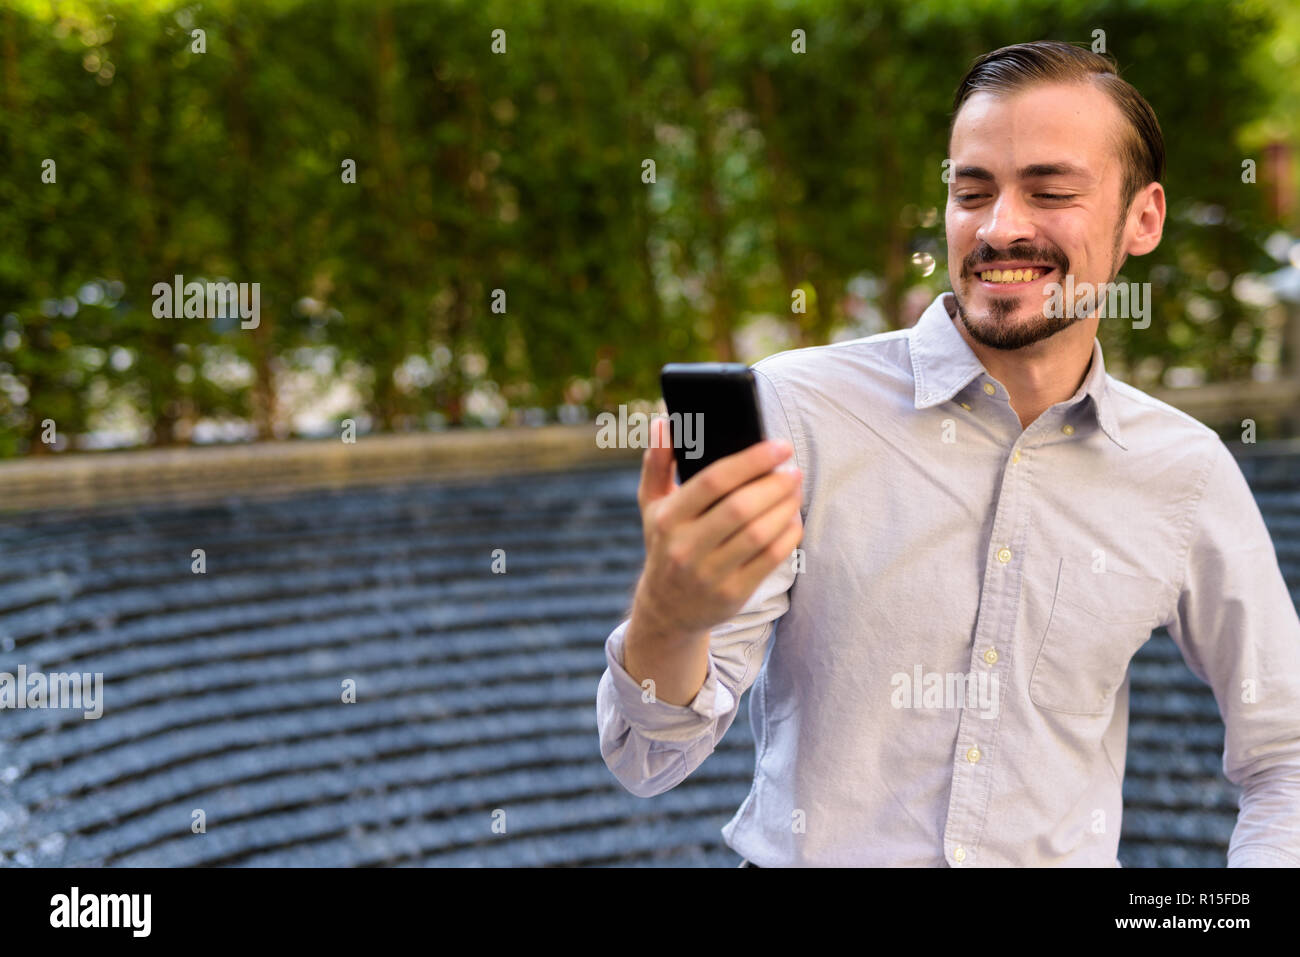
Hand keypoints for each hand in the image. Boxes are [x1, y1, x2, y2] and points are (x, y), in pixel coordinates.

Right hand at [630, 415, 802, 642]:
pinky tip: (793, 519)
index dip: (752, 460)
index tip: (779, 446)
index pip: (713, 482)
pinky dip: (788, 535)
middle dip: (775, 484)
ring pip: (759, 534)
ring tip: (795, 490)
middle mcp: (685, 548)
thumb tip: (663, 421)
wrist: (667, 610)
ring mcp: (709, 574)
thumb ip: (657, 462)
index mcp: (668, 519)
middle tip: (793, 470)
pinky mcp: (732, 594)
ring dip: (786, 507)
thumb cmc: (665, 544)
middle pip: (741, 507)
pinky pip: (770, 559)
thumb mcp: (651, 505)